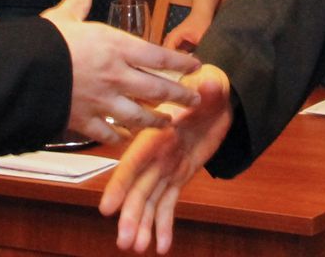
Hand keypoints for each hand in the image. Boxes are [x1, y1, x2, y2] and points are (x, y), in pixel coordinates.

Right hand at [41, 0, 201, 143]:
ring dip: (156, 120)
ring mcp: (103, 101)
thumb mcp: (64, 17)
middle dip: (179, 96)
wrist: (24, 75)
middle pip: (157, 89)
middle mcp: (116, 76)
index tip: (195, 66)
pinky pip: (110, 133)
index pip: (158, 55)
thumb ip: (79, 0)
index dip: (180, 62)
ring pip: (139, 115)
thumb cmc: (46, 43)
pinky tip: (126, 139)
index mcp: (115, 47)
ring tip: (167, 123)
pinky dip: (120, 138)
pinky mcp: (85, 121)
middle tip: (193, 100)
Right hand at [100, 65, 231, 252]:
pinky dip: (164, 225)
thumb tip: (210, 84)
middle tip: (125, 243)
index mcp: (157, 135)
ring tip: (137, 249)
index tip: (107, 208)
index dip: (120, 185)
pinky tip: (161, 246)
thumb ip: (209, 90)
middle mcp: (156, 155)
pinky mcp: (178, 177)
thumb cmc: (208, 88)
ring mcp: (165, 168)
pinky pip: (168, 204)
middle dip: (131, 216)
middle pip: (139, 189)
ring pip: (149, 201)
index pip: (134, 162)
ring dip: (143, 225)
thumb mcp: (211, 86)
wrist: (217, 100)